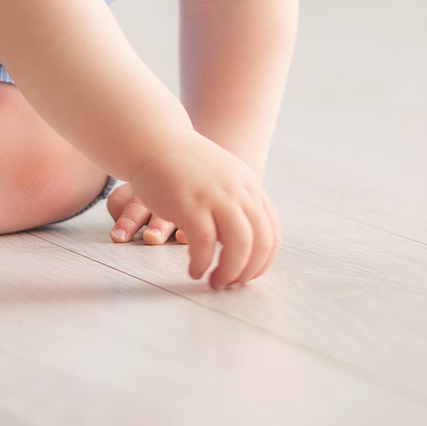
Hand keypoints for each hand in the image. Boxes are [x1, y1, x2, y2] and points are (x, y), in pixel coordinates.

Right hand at [117, 135, 278, 288]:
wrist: (155, 141)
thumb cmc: (185, 166)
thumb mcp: (224, 179)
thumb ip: (239, 204)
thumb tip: (246, 241)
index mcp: (250, 187)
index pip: (272, 233)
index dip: (262, 262)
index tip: (246, 275)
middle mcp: (238, 191)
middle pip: (260, 242)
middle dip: (247, 272)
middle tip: (230, 285)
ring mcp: (215, 196)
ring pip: (239, 245)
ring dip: (229, 272)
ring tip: (214, 281)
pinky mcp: (189, 203)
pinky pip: (205, 243)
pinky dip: (203, 263)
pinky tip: (194, 270)